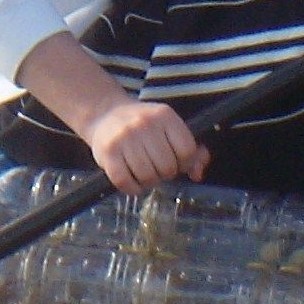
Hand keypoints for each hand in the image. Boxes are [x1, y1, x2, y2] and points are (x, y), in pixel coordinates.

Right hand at [12, 31, 209, 194]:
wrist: (105, 114)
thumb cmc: (143, 126)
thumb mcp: (168, 128)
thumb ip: (190, 149)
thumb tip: (197, 173)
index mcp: (165, 116)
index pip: (187, 150)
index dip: (184, 163)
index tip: (176, 163)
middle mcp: (145, 124)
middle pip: (167, 167)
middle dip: (165, 174)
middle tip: (157, 169)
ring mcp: (124, 138)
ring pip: (147, 176)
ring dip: (148, 182)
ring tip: (144, 175)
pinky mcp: (107, 152)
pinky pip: (124, 181)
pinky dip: (132, 188)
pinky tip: (132, 182)